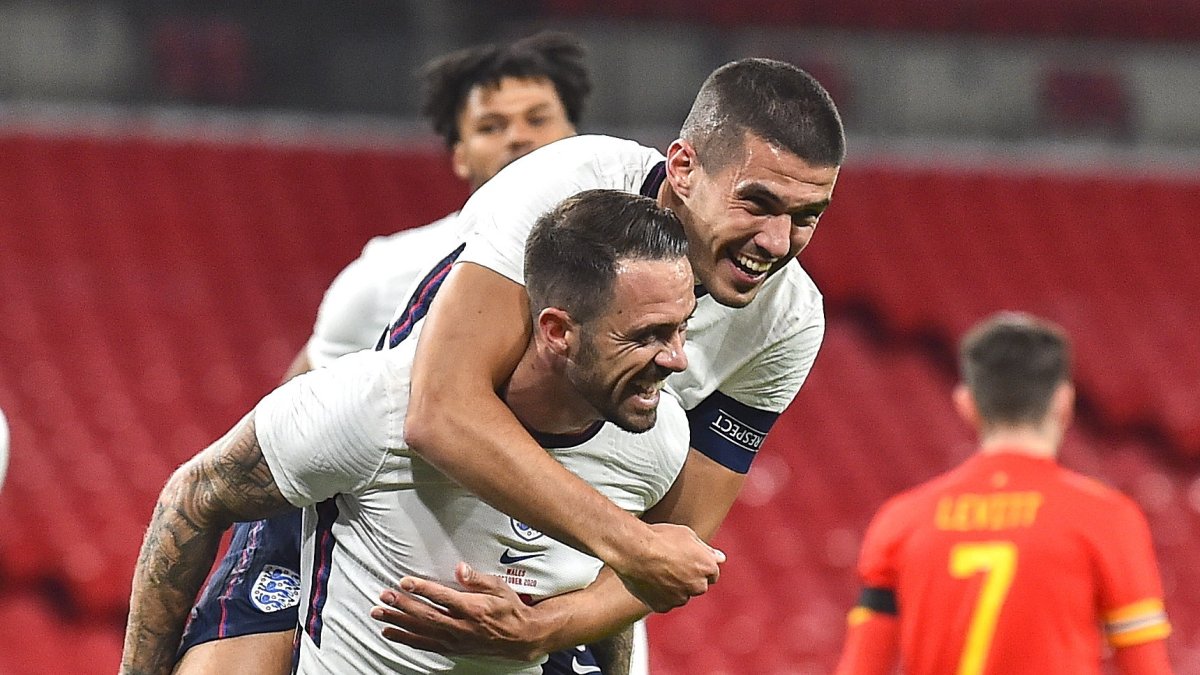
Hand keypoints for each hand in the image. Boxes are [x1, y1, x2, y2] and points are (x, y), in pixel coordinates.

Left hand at [370, 562, 547, 661]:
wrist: (521, 637)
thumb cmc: (510, 609)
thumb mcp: (500, 588)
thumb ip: (478, 579)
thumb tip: (460, 568)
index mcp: (474, 608)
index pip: (443, 597)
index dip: (422, 589)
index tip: (405, 581)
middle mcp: (462, 626)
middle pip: (426, 615)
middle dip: (403, 605)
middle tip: (384, 595)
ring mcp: (455, 640)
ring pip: (421, 631)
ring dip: (398, 621)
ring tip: (379, 612)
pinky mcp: (452, 648)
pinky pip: (424, 644)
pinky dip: (405, 639)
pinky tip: (390, 632)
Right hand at [611, 523, 724, 612]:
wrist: (633, 550)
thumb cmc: (660, 537)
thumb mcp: (687, 535)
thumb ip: (706, 550)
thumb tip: (721, 558)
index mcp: (708, 567)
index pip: (711, 573)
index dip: (698, 566)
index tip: (686, 560)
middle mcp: (698, 586)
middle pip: (697, 586)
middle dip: (688, 579)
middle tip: (670, 565)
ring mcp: (680, 598)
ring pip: (680, 596)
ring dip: (673, 588)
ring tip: (656, 571)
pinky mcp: (663, 607)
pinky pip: (664, 603)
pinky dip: (659, 596)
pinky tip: (649, 581)